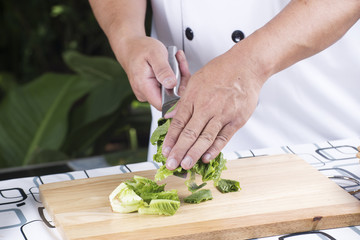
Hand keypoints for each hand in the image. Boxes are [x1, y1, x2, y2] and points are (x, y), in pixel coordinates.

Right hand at [114, 36, 180, 109]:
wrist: (131, 46)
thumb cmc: (140, 48)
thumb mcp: (155, 54)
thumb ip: (163, 70)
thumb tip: (172, 84)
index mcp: (144, 86)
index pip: (164, 105)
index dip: (178, 98)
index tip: (184, 82)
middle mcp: (145, 93)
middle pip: (171, 97)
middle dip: (181, 81)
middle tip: (181, 63)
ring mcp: (149, 91)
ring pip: (171, 91)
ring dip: (178, 76)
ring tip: (177, 60)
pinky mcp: (153, 88)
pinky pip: (168, 86)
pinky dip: (174, 75)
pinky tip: (173, 64)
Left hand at [162, 48, 265, 169]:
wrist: (246, 66)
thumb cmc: (221, 71)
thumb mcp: (195, 81)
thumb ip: (184, 101)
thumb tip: (171, 116)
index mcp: (193, 97)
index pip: (178, 123)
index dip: (171, 139)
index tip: (165, 151)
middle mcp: (206, 107)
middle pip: (189, 133)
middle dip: (179, 151)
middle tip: (171, 164)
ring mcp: (222, 114)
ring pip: (205, 138)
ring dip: (194, 153)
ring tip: (185, 165)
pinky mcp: (236, 120)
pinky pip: (223, 138)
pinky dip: (215, 149)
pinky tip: (206, 158)